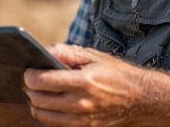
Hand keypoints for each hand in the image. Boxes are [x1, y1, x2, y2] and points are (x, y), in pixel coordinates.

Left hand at [23, 44, 147, 125]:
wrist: (140, 98)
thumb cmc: (115, 73)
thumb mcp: (93, 56)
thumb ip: (67, 52)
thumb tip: (43, 50)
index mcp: (83, 81)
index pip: (42, 81)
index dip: (29, 75)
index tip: (29, 70)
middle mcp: (81, 103)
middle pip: (38, 100)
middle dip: (29, 89)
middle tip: (30, 79)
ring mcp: (81, 120)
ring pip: (42, 115)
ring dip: (35, 103)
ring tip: (38, 92)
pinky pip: (54, 124)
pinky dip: (47, 114)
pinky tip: (50, 103)